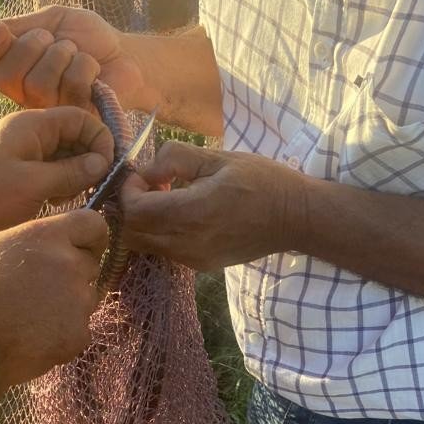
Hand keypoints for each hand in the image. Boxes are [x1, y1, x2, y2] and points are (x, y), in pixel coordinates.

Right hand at [0, 6, 144, 111]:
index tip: (0, 30)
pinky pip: (68, 87)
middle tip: (55, 41)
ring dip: (62, 56)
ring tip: (77, 55)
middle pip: (5, 77)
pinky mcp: (74, 119)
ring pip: (37, 83)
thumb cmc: (89, 39)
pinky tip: (94, 73)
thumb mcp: (52, 21)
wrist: (127, 56)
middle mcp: (23, 94)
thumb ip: (19, 25)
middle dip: (32, 47)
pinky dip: (84, 67)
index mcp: (11, 66)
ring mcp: (48, 111)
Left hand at [0, 106, 113, 242]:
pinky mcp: (20, 168)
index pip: (79, 117)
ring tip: (66, 197)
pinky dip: (60, 183)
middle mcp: (28, 131)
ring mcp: (24, 149)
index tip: (107, 167)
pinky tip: (54, 200)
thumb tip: (103, 164)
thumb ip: (72, 172)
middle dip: (88, 159)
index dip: (99, 138)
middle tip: (93, 187)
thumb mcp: (35, 185)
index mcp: (31, 124)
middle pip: (74, 135)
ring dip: (74, 175)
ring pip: (65, 154)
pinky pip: (52, 168)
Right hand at [0, 210, 107, 385]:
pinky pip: (80, 330)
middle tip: (41, 292)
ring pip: (86, 299)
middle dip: (74, 276)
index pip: (93, 224)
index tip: (82, 248)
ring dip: (69, 306)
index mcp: (46, 237)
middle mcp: (69, 264)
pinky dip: (64, 336)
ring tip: (31, 318)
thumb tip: (48, 245)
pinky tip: (34, 339)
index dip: (90, 238)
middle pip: (90, 265)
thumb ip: (32, 243)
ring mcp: (78, 301)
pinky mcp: (79, 334)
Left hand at [119, 142, 304, 269]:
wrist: (295, 219)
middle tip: (152, 186)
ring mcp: (193, 259)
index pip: (134, 211)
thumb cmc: (261, 182)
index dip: (128, 190)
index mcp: (191, 213)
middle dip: (131, 207)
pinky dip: (160, 233)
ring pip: (144, 245)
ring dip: (144, 222)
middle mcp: (187, 243)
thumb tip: (147, 170)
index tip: (144, 174)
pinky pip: (164, 251)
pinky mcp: (200, 265)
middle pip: (131, 234)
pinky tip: (183, 215)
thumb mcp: (218, 158)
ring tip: (168, 198)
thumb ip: (176, 158)